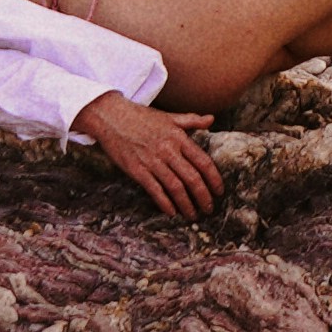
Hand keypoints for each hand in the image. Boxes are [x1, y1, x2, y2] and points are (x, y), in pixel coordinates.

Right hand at [76, 89, 219, 218]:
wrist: (111, 117)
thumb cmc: (141, 117)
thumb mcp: (169, 116)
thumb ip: (191, 120)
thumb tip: (212, 119)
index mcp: (178, 137)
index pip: (203, 161)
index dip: (214, 179)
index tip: (220, 191)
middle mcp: (168, 150)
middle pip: (192, 178)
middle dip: (203, 197)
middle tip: (209, 209)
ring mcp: (152, 161)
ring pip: (175, 187)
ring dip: (186, 204)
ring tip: (193, 215)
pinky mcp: (137, 170)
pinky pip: (154, 190)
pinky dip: (164, 203)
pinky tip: (172, 212)